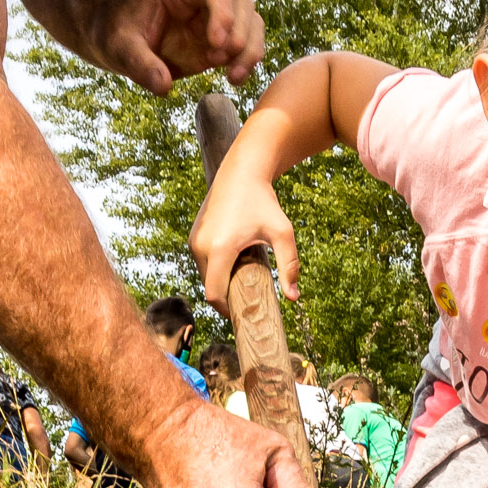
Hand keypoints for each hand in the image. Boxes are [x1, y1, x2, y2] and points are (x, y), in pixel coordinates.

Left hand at [94, 0, 263, 93]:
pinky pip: (247, 45)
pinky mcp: (220, 41)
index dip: (223, 11)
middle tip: (221, 64)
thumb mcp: (118, 46)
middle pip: (241, 2)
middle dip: (240, 33)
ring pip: (251, 22)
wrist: (121, 37)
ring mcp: (215, 18)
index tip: (216, 43)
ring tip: (233, 78)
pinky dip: (248, 62)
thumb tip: (163, 86)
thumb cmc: (116, 33)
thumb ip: (139, 64)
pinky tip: (234, 79)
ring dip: (250, 51)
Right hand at [191, 174, 300, 316]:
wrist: (242, 172)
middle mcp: (200, 245)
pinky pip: (201, 263)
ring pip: (204, 276)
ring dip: (220, 282)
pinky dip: (215, 270)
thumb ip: (289, 266)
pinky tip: (233, 266)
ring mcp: (193, 240)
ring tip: (242, 280)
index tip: (241, 314)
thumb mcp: (282, 233)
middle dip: (226, 296)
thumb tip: (294, 299)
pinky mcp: (193, 235)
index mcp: (220, 248)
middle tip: (247, 299)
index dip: (226, 310)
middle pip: (209, 287)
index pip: (214, 294)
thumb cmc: (264, 201)